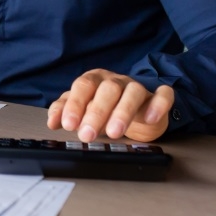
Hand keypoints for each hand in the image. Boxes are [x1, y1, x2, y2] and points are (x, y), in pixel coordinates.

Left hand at [46, 69, 173, 142]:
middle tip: (87, 134)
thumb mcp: (82, 109)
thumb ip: (66, 111)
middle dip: (96, 112)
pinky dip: (158, 105)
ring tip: (114, 132)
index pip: (83, 86)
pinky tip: (150, 118)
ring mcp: (138, 87)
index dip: (75, 104)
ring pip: (133, 92)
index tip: (68, 125)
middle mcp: (115, 81)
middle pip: (107, 90)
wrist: (137, 110)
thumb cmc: (105, 108)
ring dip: (123, 112)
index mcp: (95, 80)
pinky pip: (163, 95)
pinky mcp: (157, 97)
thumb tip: (53, 121)